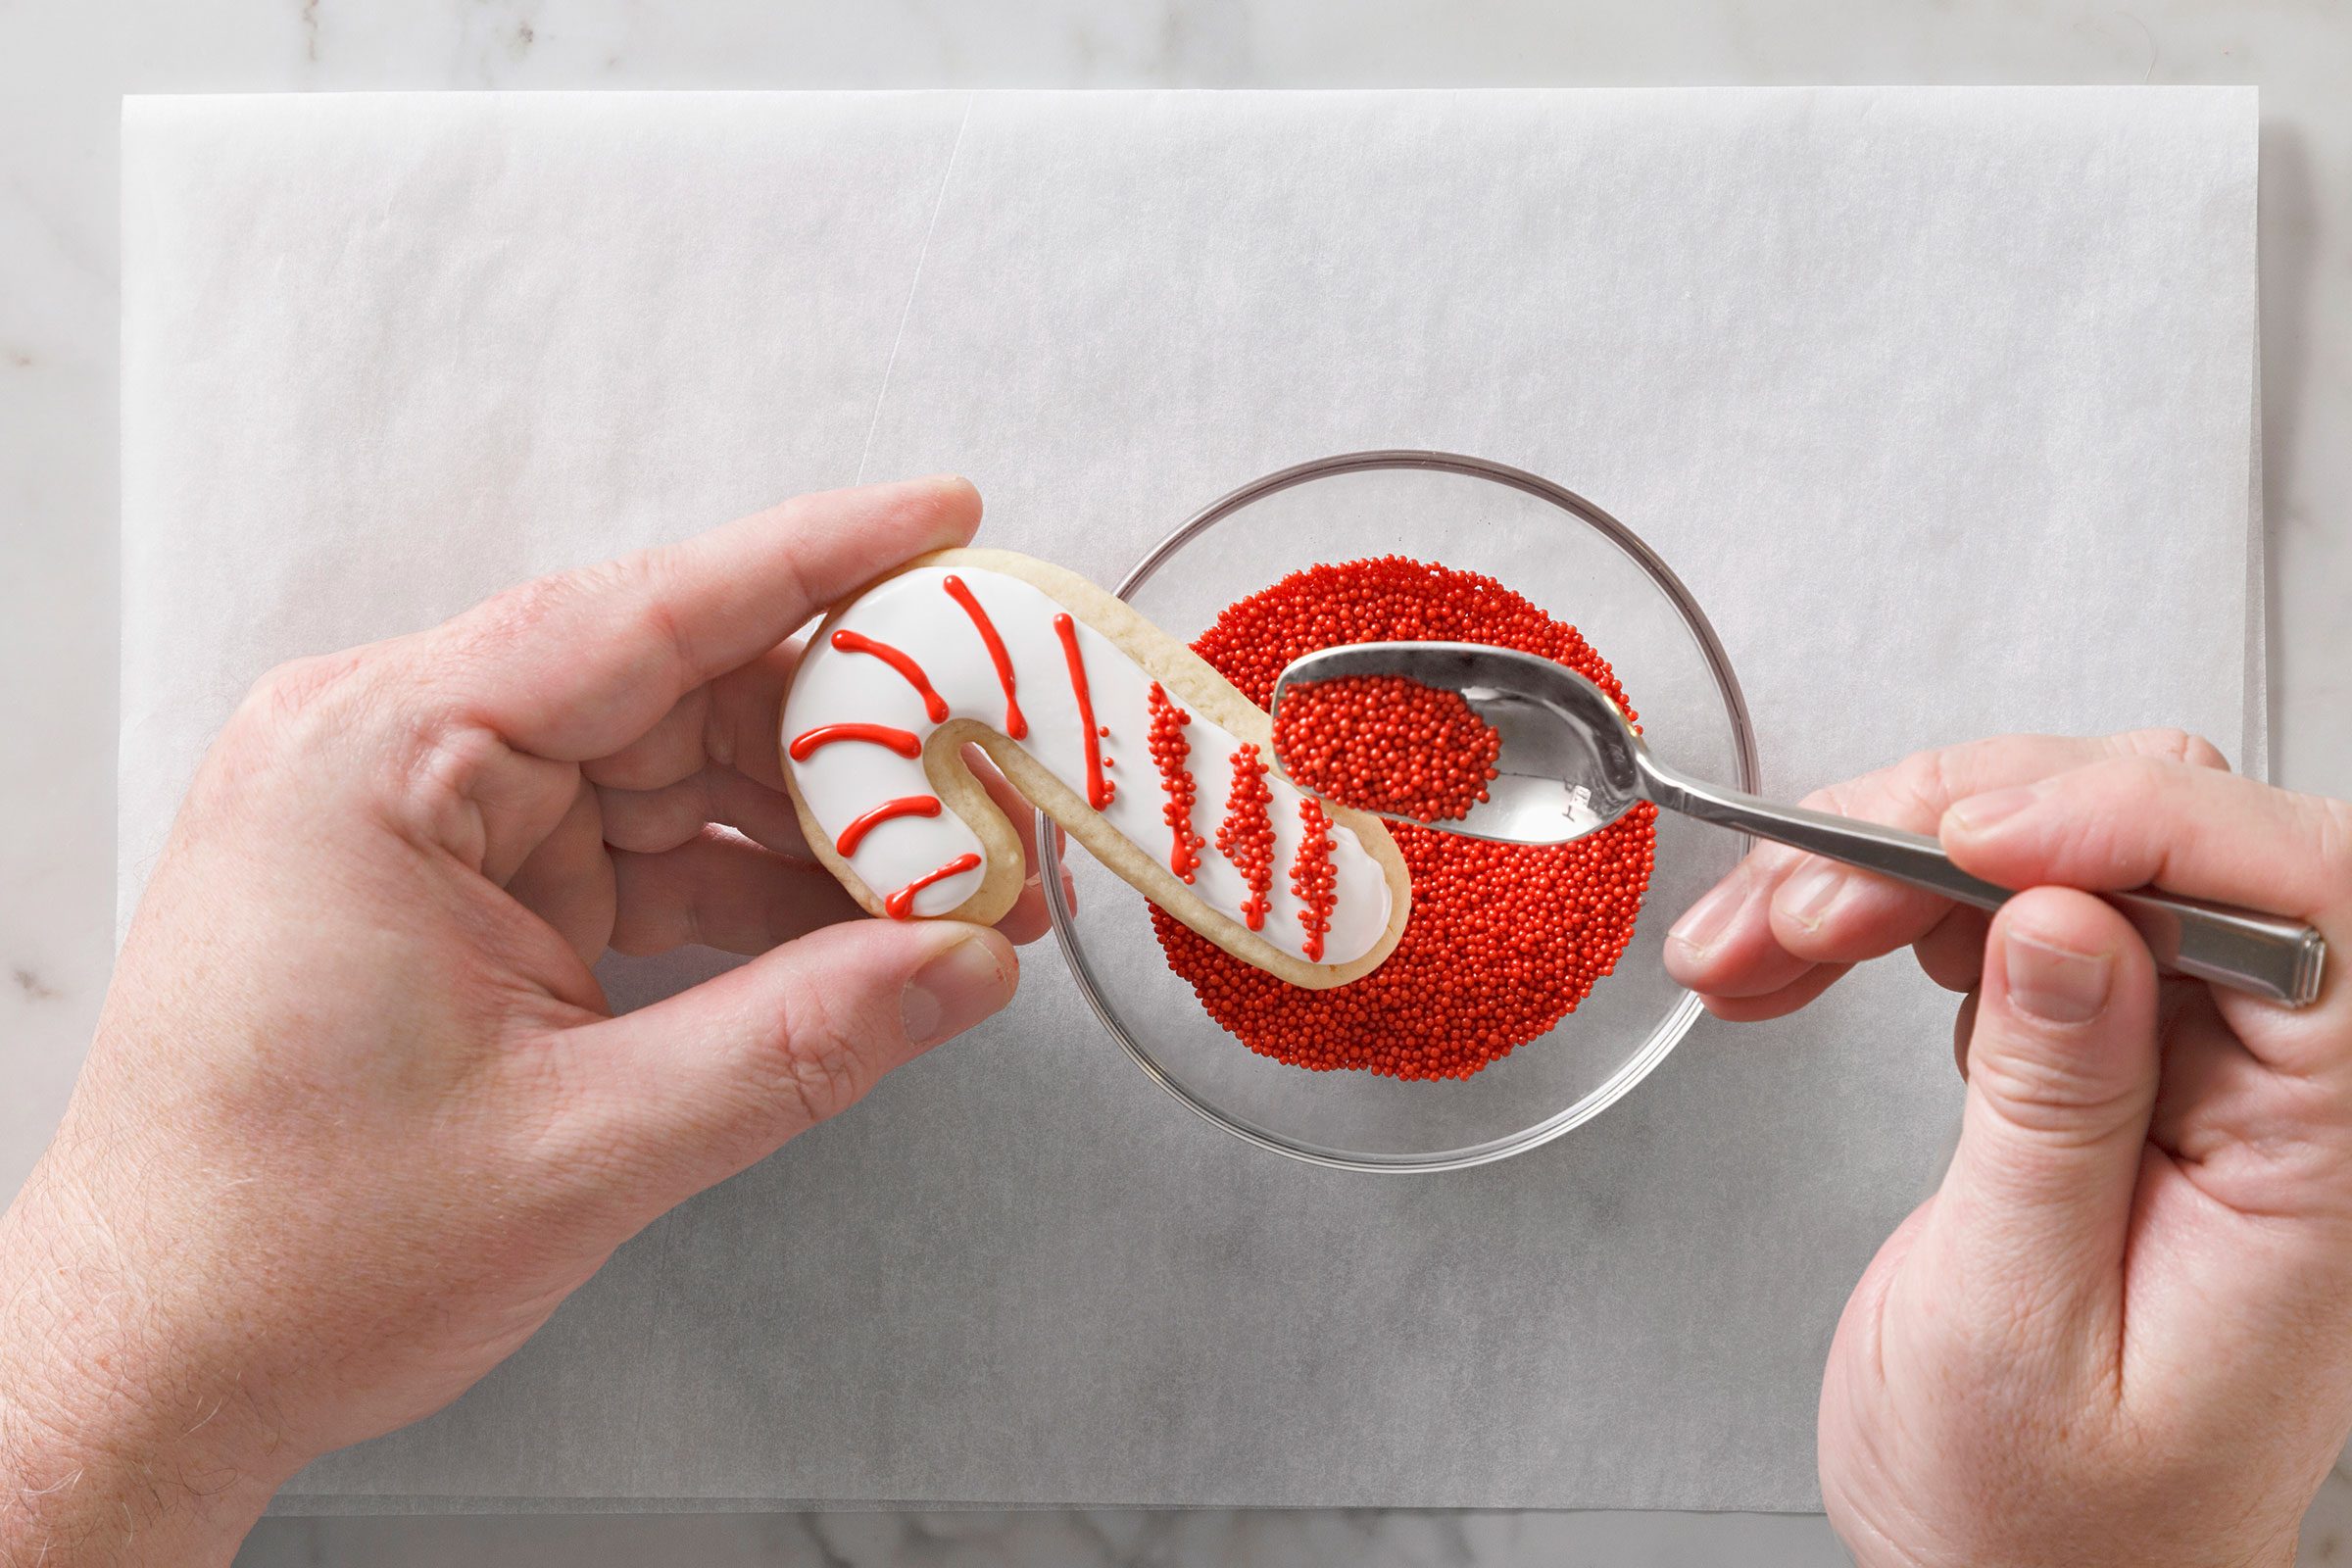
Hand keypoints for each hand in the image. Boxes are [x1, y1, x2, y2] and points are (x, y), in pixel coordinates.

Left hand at [0, 477, 1044, 1564]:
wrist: (157, 1363)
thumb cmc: (298, 1252)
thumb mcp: (581, 1145)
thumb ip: (798, 1039)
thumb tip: (970, 963)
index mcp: (381, 759)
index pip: (638, 614)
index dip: (816, 564)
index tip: (947, 518)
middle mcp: (397, 755)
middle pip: (672, 688)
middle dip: (850, 731)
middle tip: (1002, 758)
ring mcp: (428, 824)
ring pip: (667, 771)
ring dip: (814, 824)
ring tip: (964, 872)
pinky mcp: (460, 892)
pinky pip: (635, 851)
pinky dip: (746, 887)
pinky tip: (863, 925)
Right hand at [1665, 731, 2351, 1566]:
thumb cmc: (2038, 1523)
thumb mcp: (2019, 1321)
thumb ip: (2055, 1109)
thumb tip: (2064, 915)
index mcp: (2318, 1160)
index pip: (2297, 903)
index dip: (2134, 826)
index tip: (1969, 839)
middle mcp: (2272, 1090)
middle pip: (2157, 843)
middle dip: (1958, 832)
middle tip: (1807, 903)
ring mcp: (2181, 1067)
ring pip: (2056, 861)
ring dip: (1885, 865)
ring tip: (1756, 943)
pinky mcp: (2092, 1061)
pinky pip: (1998, 927)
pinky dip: (1874, 917)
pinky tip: (1789, 962)